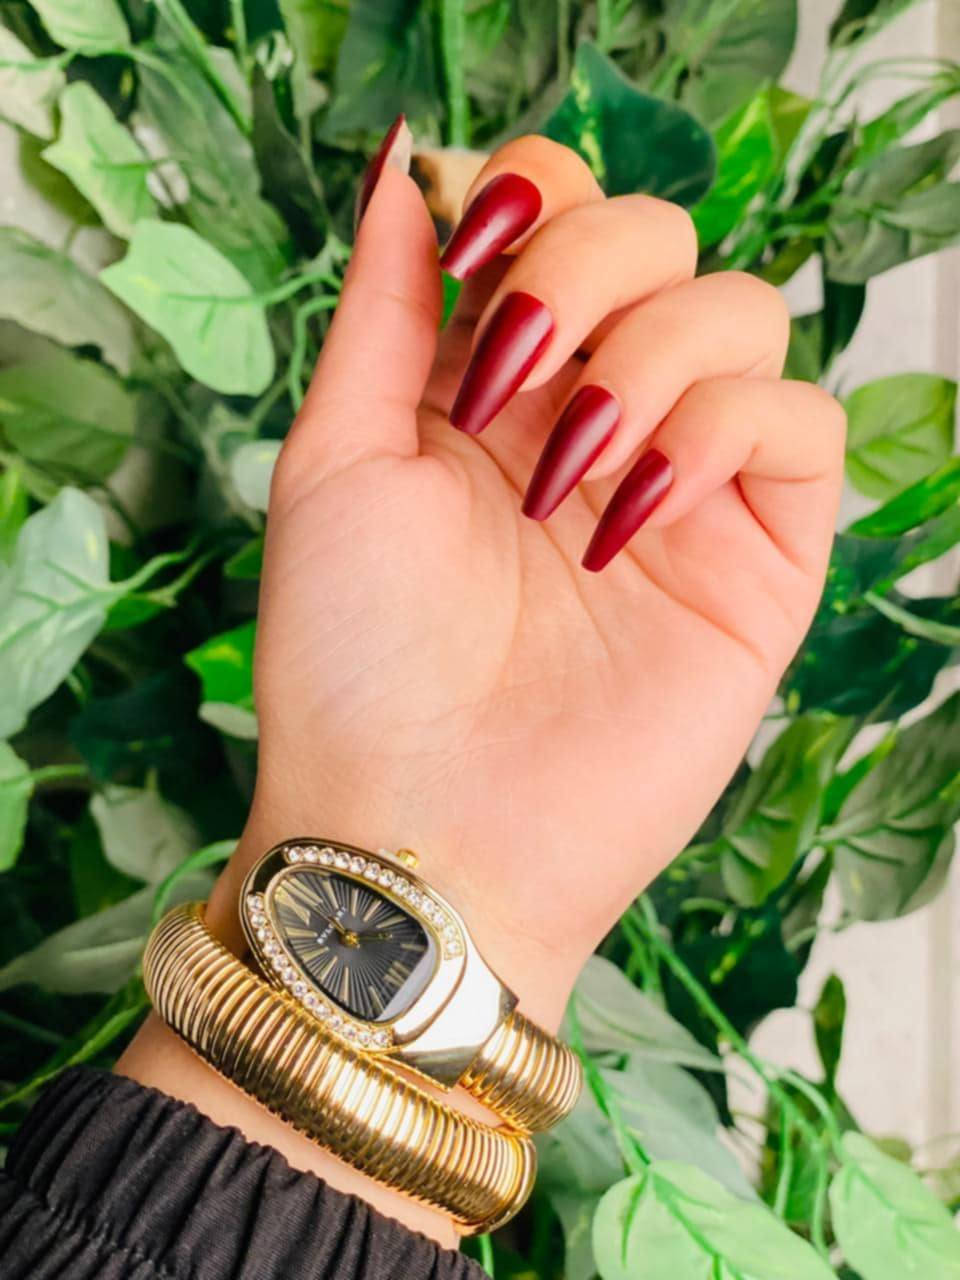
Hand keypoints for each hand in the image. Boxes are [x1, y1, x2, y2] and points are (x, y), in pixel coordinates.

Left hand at [208, 127, 843, 1033]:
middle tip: (514, 380)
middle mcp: (596, 420)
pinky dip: (726, 433)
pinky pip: (804, 429)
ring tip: (569, 481)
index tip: (473, 256)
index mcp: (495, 387)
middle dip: (586, 271)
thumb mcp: (336, 458)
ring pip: (746, 314)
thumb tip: (411, 161)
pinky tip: (630, 518)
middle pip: (659, 238)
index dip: (534, 196)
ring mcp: (684, 488)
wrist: (417, 827)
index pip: (560, 215)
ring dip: (651, 359)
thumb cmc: (352, 660)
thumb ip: (386, 306)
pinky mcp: (757, 563)